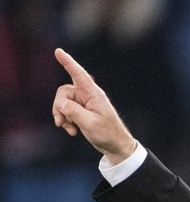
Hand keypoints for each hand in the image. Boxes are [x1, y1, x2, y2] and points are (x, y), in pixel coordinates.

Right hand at [52, 48, 135, 164]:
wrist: (116, 146)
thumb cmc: (107, 134)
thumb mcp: (89, 123)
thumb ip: (72, 111)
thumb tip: (59, 103)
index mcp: (93, 94)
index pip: (79, 74)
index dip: (68, 62)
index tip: (58, 51)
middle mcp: (88, 95)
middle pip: (64, 92)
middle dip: (58, 107)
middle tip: (59, 122)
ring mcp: (84, 103)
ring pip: (63, 103)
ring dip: (62, 116)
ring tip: (70, 130)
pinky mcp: (81, 112)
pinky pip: (66, 111)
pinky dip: (66, 121)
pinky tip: (73, 131)